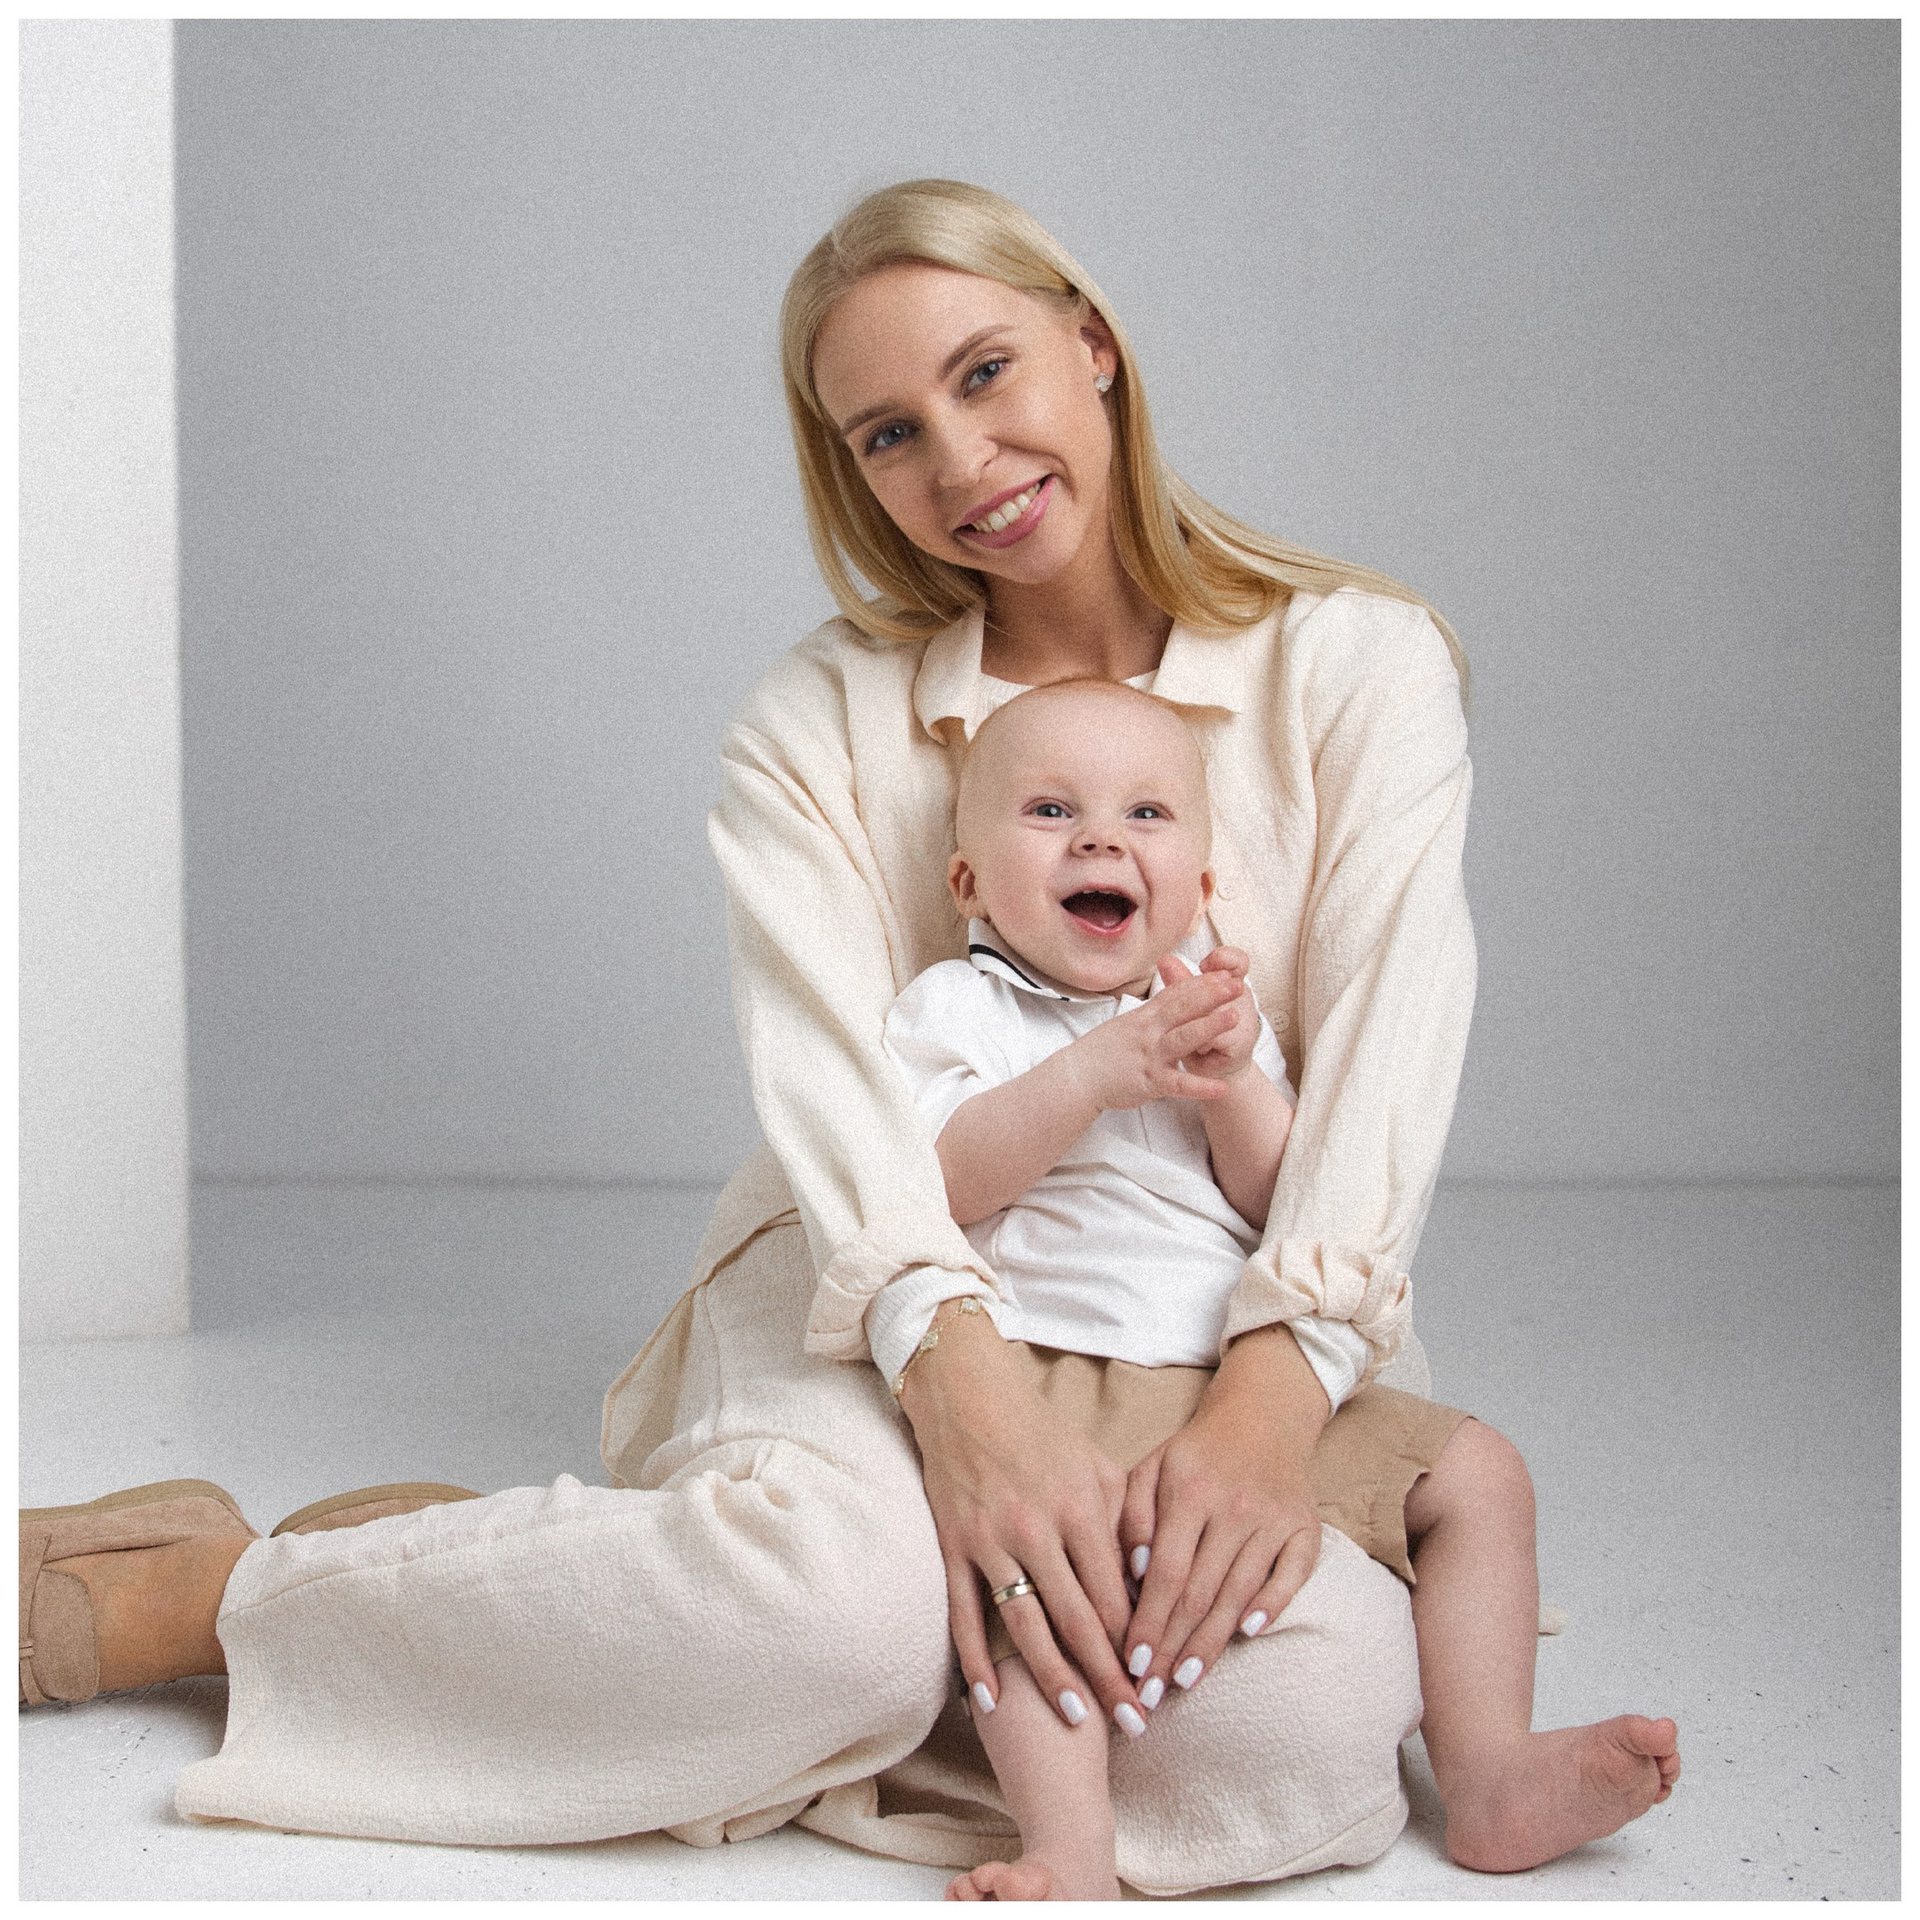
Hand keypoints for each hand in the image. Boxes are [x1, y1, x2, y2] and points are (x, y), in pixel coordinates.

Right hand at [900, 1302, 1147, 1734]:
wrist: (969, 1397)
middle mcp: (1037, 1527)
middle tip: (1135, 1724)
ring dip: (1054, 1679)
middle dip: (1110, 1678)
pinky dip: (976, 1661)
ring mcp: (991, 1539)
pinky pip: (965, 1615)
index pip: (1114, 1593)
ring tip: (1079, 1722)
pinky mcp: (954, 1545)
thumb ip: (1124, 1521)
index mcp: (1080, 1507)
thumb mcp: (1096, 1465)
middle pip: (1078, 1620)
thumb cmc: (1041, 1433)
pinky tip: (991, 1701)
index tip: (1155, 1682)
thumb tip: (1149, 1582)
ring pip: (1026, 1626)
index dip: (1136, 1643)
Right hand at [1060, 966, 1242, 1112]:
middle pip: (1183, 1009)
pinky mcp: (1149, 1082)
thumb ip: (1149, 1014)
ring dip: (1210, 1027)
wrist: (1076, 1077)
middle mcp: (1148, 1032)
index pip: (1175, 994)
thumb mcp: (1124, 1025)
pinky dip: (1200, 1087)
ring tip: (1235, 1018)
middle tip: (1236, 985)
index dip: (1201, 983)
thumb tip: (1166, 1000)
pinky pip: (1178, 1084)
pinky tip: (1221, 1087)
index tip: (1223, 973)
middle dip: (1211, 995)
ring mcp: (1150, 1056)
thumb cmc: (1099, 1053)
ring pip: (1183, 1039)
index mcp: (1143, 1017)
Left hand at [1117, 1324, 1328, 1706]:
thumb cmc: (1193, 1454)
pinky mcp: (1305, 1529)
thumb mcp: (1150, 1468)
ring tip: (1186, 1680)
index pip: (1167, 1572)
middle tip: (1149, 1691)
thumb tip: (1132, 1575)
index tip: (1129, 1662)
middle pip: (1201, 1591)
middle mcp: (1234, 1508)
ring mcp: (1274, 1520)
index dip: (1148, 1621)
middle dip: (1172, 1646)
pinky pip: (1291, 1577)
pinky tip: (1248, 1635)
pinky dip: (1271, 1606)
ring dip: (1212, 1641)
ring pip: (1240, 1592)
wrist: (1261, 1417)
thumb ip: (1133, 1516)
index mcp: (1190, 1493)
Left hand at [1158, 948, 1259, 1081]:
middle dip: (1205, 992)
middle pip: (1226, 985)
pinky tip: (1200, 1050)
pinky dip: (1204, 1045)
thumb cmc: (1197, 1034)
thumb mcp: (1187, 1007)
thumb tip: (1165, 959)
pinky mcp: (1240, 1045)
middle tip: (1188, 1006)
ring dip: (1203, 1022)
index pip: (1238, 960)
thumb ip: (1179, 982)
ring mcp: (1244, 1022)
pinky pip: (1217, 1039)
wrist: (1213, 1071)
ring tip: (1193, 1032)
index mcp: (1231, 983)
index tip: (1204, 964)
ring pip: (1219, 1013)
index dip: (1223, 958)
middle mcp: (1242, 999)